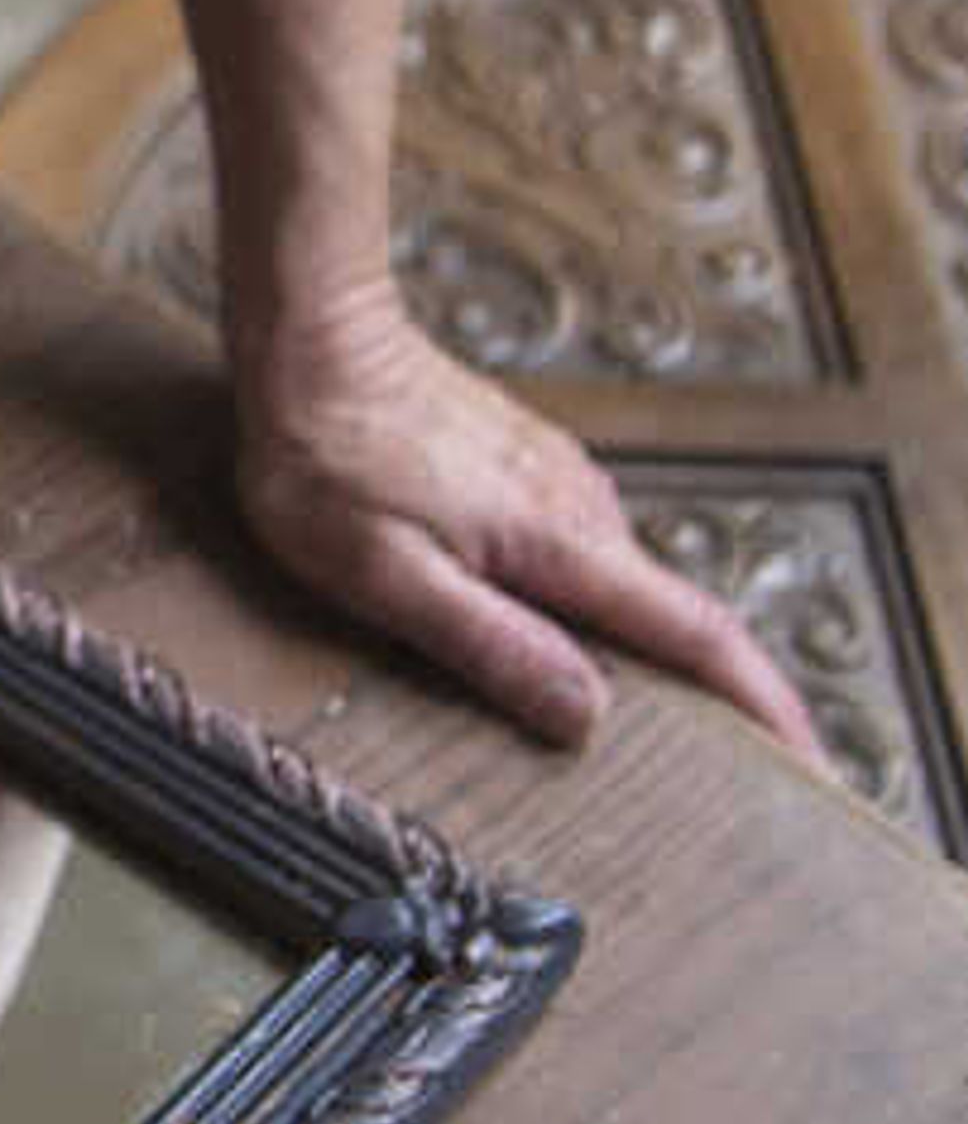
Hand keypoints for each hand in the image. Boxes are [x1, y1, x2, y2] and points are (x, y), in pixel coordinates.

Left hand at [234, 286, 823, 762]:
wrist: (313, 341)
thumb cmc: (326, 458)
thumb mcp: (386, 575)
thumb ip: (490, 643)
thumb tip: (586, 712)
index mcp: (563, 543)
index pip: (699, 635)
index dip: (764, 705)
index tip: (809, 763)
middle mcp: (584, 508)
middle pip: (672, 620)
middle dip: (704, 699)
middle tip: (709, 783)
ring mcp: (562, 484)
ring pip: (621, 589)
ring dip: (632, 652)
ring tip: (620, 730)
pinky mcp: (531, 471)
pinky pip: (582, 557)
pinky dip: (587, 608)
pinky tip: (548, 638)